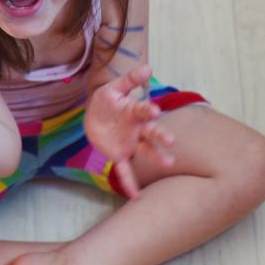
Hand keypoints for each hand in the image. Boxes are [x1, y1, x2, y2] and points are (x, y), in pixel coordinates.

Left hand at [84, 65, 174, 198]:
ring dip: (156, 157)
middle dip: (160, 136)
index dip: (148, 110)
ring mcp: (130, 144)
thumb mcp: (112, 88)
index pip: (143, 110)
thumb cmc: (107, 101)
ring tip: (168, 163)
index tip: (154, 110)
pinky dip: (130, 184)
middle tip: (170, 140)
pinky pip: (125, 171)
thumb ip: (129, 80)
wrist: (94, 116)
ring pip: (145, 151)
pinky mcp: (119, 155)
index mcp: (134, 112)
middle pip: (151, 133)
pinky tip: (136, 197)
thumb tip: (148, 67)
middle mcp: (137, 129)